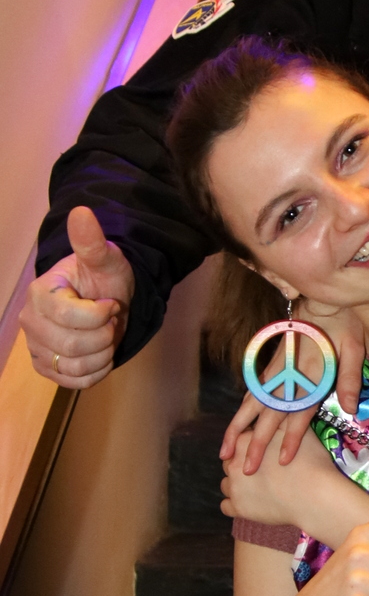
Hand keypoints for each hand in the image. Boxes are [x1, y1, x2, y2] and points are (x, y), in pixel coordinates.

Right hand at [20, 207, 134, 387]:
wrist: (105, 299)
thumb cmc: (103, 278)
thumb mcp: (105, 259)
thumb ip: (92, 242)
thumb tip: (81, 212)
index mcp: (40, 294)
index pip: (71, 318)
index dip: (101, 315)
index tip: (111, 305)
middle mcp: (30, 322)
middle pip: (72, 346)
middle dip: (104, 336)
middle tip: (111, 322)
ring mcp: (36, 347)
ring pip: (74, 367)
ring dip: (102, 355)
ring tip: (107, 337)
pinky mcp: (46, 368)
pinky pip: (73, 382)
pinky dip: (96, 372)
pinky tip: (101, 354)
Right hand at [219, 306, 365, 473]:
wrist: (322, 299)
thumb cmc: (343, 324)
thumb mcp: (354, 348)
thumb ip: (348, 378)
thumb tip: (349, 408)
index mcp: (310, 376)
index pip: (299, 414)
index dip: (291, 439)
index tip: (281, 461)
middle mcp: (288, 377)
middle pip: (268, 416)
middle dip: (255, 444)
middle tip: (244, 469)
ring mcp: (276, 372)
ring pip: (252, 405)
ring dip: (238, 429)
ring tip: (225, 452)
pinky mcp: (272, 365)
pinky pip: (253, 392)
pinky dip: (242, 411)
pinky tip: (235, 425)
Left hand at [221, 424, 337, 527]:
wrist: (315, 495)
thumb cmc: (310, 461)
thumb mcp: (295, 430)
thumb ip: (278, 422)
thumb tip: (275, 418)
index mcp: (244, 441)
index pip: (238, 441)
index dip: (251, 446)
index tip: (264, 453)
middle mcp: (233, 463)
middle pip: (230, 463)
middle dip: (242, 466)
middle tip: (262, 470)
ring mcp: (234, 487)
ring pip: (226, 484)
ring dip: (238, 485)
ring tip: (257, 488)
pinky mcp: (238, 508)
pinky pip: (226, 506)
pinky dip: (237, 504)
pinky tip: (252, 502)